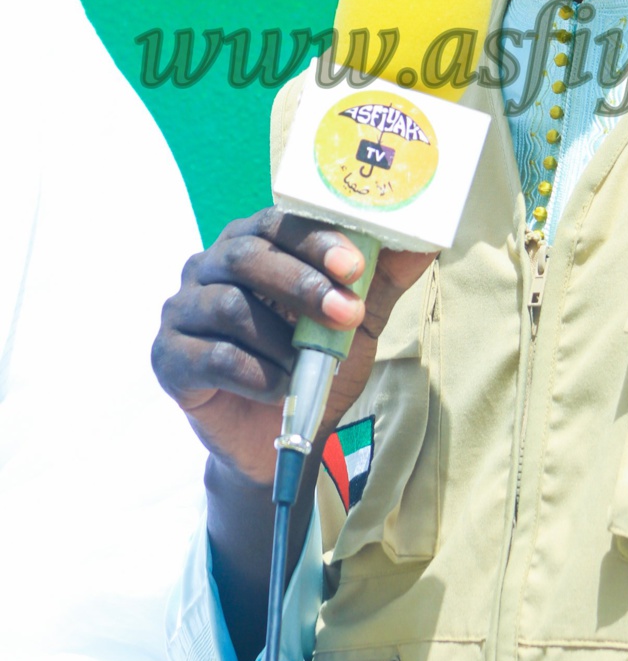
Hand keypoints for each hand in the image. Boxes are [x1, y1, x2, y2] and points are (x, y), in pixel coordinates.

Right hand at [152, 208, 434, 485]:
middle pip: (247, 256)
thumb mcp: (358, 318)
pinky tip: (281, 388)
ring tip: (309, 364)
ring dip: (280, 338)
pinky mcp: (168, 358)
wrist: (280, 438)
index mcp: (253, 243)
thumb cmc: (315, 363)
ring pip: (228, 306)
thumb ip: (382, 278)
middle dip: (302, 283)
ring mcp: (182, 311)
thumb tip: (426, 241)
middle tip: (346, 313)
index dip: (315, 238)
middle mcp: (208, 267)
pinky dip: (256, 373)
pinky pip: (212, 356)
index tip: (354, 265)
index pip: (277, 221)